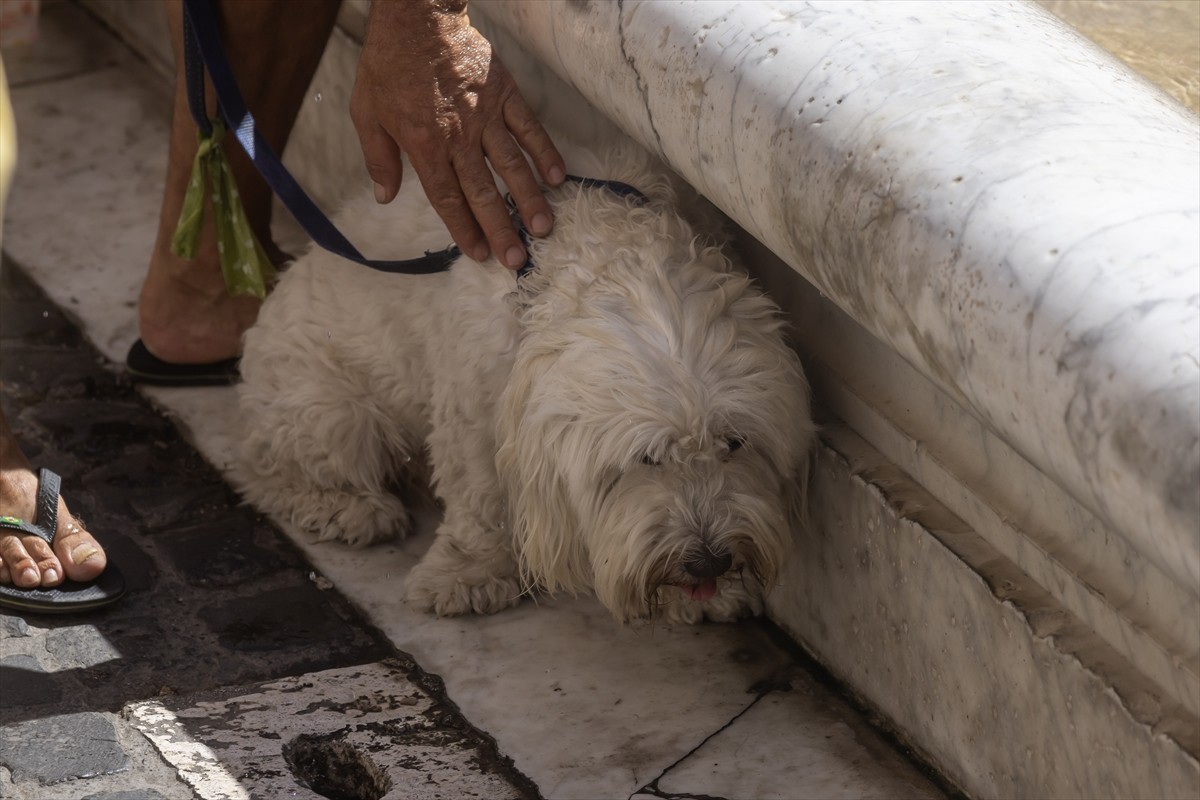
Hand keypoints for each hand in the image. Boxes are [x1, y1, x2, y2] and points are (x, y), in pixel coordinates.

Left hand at [350, 0, 564, 268]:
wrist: (418, 17)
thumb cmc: (389, 64)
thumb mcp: (366, 111)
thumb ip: (378, 157)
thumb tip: (384, 196)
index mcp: (425, 145)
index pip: (447, 197)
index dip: (463, 228)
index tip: (478, 254)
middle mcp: (460, 137)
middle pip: (483, 191)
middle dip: (501, 228)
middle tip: (517, 259)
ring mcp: (487, 116)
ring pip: (511, 166)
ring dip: (528, 199)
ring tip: (543, 227)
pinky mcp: (505, 94)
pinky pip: (529, 128)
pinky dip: (544, 152)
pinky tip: (557, 177)